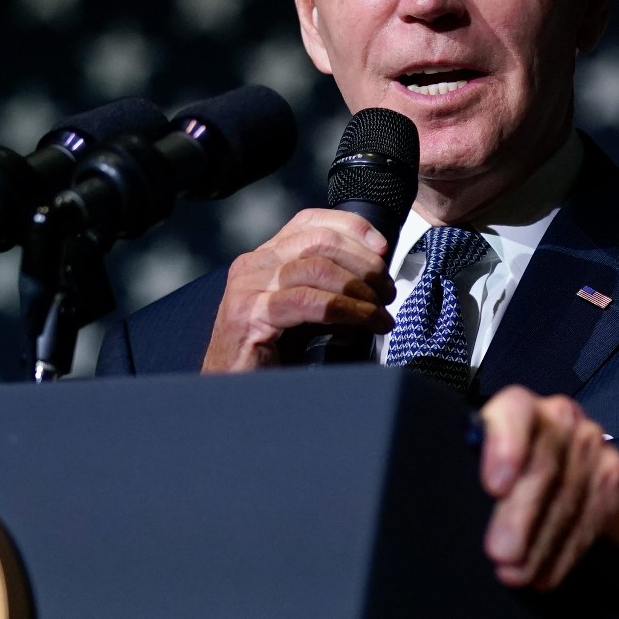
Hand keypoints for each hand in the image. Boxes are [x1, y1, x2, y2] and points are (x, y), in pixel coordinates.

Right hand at [202, 209, 396, 371]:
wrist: (231, 395)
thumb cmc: (270, 358)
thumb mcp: (303, 313)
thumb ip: (327, 288)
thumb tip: (376, 279)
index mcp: (265, 258)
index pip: (310, 222)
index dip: (351, 228)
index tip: (381, 248)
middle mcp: (253, 265)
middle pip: (319, 241)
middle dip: (363, 263)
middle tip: (387, 291)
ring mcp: (248, 288)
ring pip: (317, 267)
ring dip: (360, 288)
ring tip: (379, 313)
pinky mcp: (250, 315)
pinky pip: (309, 301)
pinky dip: (346, 309)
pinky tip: (365, 322)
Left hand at [478, 387, 618, 590]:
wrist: (568, 466)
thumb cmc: (505, 471)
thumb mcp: (481, 463)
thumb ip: (468, 472)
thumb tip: (445, 512)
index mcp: (517, 407)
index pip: (515, 411)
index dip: (506, 445)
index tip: (494, 487)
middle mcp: (558, 417)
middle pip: (544, 463)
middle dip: (520, 515)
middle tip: (501, 554)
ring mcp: (590, 443)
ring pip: (569, 495)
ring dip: (541, 543)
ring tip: (516, 575)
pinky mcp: (612, 473)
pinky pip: (594, 514)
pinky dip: (566, 551)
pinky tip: (545, 574)